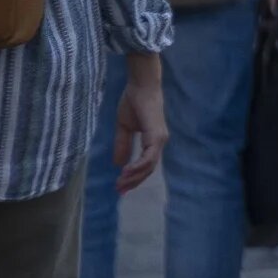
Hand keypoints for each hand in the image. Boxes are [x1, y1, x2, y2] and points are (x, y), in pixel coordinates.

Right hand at [113, 66, 168, 194]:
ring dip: (134, 177)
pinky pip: (148, 157)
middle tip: (119, 191)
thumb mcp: (124, 127)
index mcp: (153, 141)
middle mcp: (159, 143)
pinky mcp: (157, 136)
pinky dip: (138, 166)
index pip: (146, 165)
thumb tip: (118, 164)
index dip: (134, 177)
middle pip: (148, 169)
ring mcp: (159, 140)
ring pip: (149, 166)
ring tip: (120, 184)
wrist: (140, 86)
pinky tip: (126, 172)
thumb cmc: (133, 102)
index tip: (121, 187)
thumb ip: (122, 145)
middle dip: (133, 182)